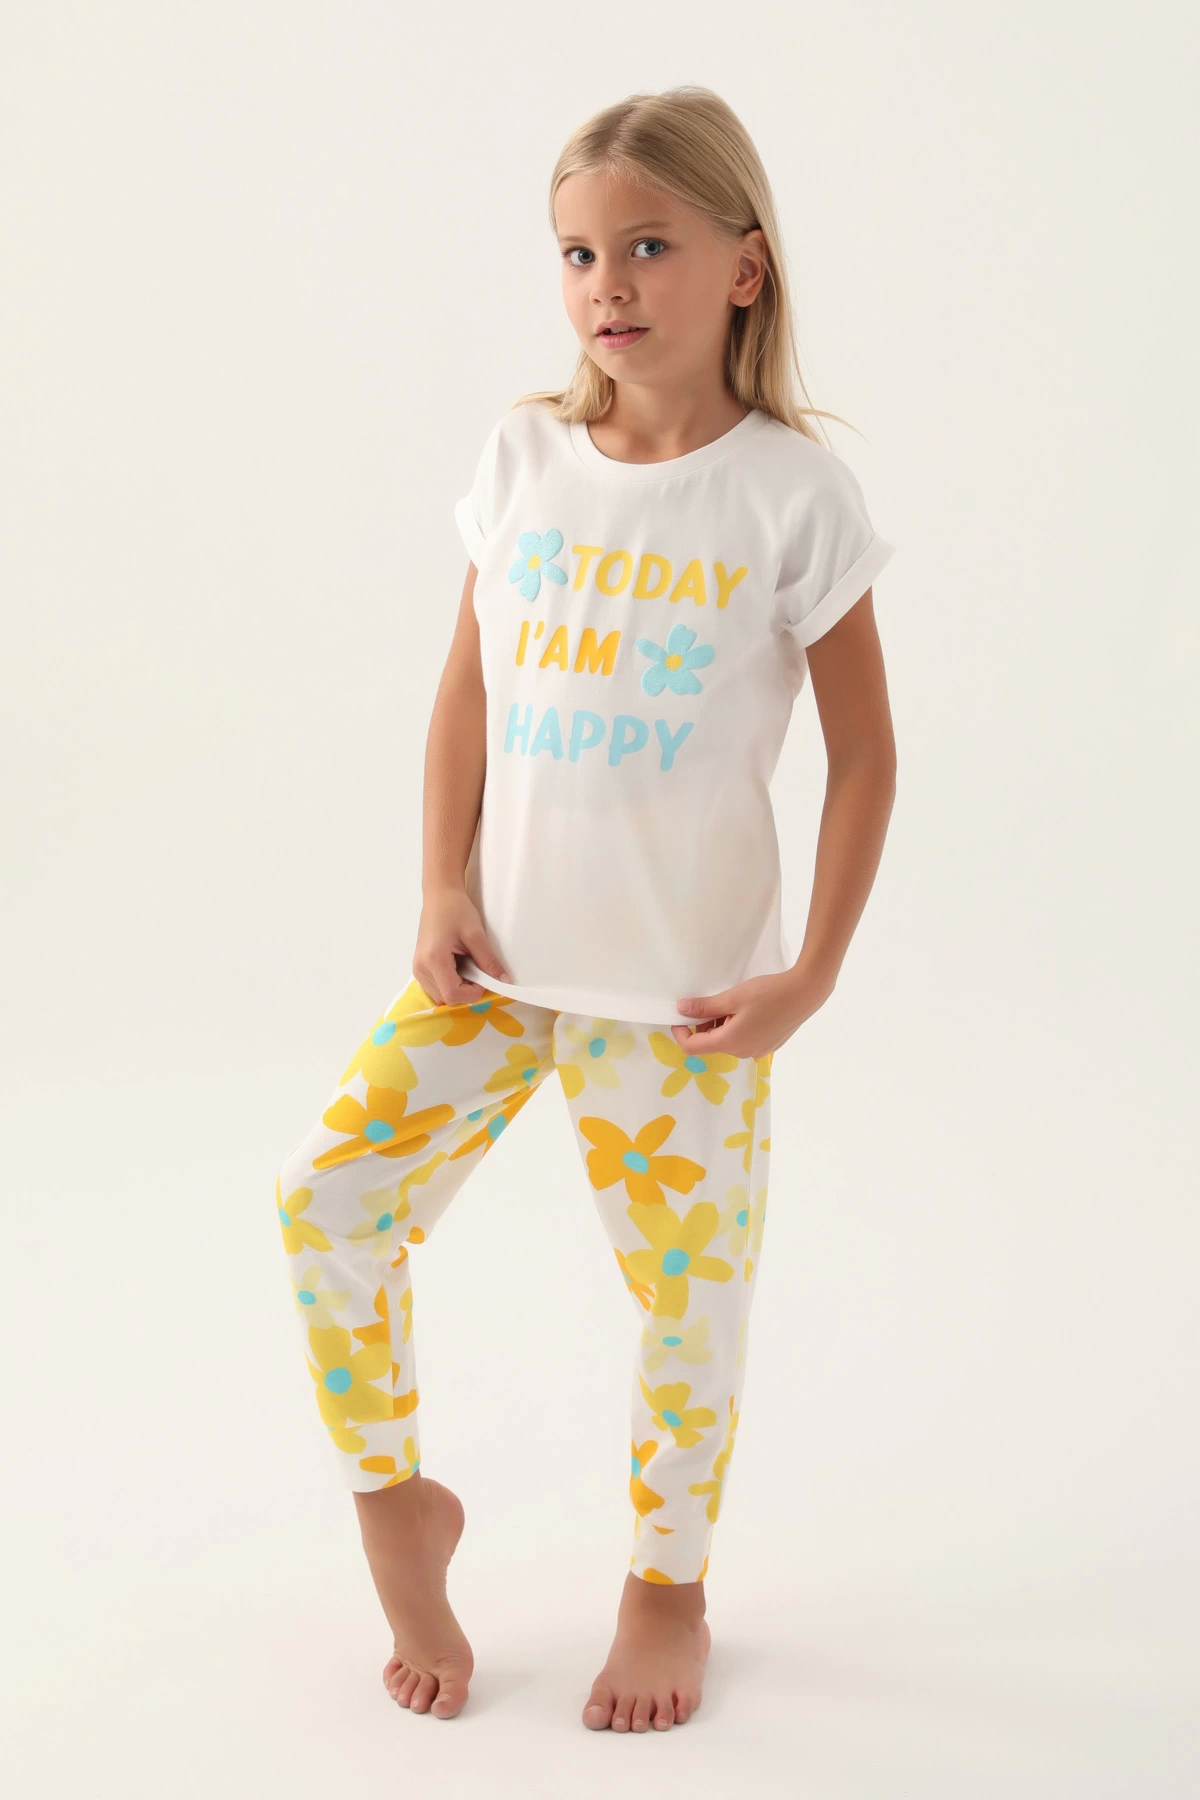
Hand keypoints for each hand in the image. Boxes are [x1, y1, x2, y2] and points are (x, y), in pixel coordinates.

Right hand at [413, 887, 510, 1006]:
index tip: (483, 976)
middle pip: (446, 998)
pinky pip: (435, 987)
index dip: (472, 992)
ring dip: (457, 987)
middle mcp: (421, 968)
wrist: (439, 895)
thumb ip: (489, 961)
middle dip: (466, 990)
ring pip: (440, 995)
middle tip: (476, 969)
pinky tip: (456, 966)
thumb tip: (504, 981)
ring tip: (465, 965)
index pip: (453, 994)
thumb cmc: (456, 910)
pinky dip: (449, 983)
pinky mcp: (419, 967)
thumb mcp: (476, 935)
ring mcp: (418, 969)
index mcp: (434, 960)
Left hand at [670, 965, 835, 1058]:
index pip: (692, 1047)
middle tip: (718, 1001)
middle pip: (712, 1042)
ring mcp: (758, 1050)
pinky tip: (752, 1009)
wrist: (805, 993)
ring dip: (724, 1024)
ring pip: (729, 1040)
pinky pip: (745, 1039)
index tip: (681, 1015)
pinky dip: (739, 1026)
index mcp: (730, 1042)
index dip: (681, 1032)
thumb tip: (681, 1009)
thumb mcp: (732, 997)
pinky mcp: (769, 1045)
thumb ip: (705, 1007)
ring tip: (738, 1003)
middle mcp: (743, 1052)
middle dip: (707, 1023)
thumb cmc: (769, 993)